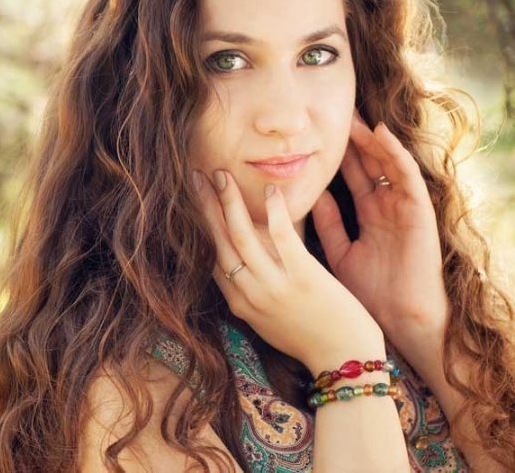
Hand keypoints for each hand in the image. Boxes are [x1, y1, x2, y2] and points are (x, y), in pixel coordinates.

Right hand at [194, 168, 384, 373]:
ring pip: (242, 235)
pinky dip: (274, 211)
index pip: (210, 258)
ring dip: (229, 202)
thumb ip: (254, 288)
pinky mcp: (302, 277)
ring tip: (222, 176)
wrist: (344, 360)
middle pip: (218, 242)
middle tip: (196, 177)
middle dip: (205, 207)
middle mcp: (249, 294)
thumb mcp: (269, 319)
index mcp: (239, 303)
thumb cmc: (311, 338)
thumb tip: (247, 254)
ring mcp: (273, 286)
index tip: (193, 201)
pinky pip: (282, 237)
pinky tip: (270, 190)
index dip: (199, 227)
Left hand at [311, 110, 449, 346]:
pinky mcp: (419, 212)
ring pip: (385, 163)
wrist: (398, 321)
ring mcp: (404, 208)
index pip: (350, 176)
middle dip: (350, 138)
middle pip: (367, 164)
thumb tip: (307, 197)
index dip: (334, 154)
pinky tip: (379, 133)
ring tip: (352, 114)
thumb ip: (327, 224)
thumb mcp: (340, 253)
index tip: (311, 134)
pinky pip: (406, 175)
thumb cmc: (369, 295)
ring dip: (370, 138)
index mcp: (369, 216)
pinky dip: (394, 152)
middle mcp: (387, 207)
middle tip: (330, 111)